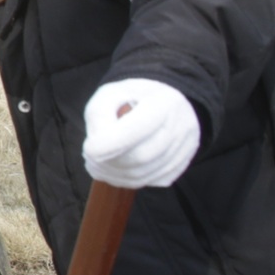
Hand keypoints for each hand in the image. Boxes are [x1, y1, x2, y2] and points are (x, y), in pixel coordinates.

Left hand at [82, 78, 199, 188]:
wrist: (164, 102)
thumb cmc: (131, 97)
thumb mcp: (109, 94)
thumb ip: (99, 116)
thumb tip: (96, 149)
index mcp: (164, 102)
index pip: (137, 129)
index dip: (109, 145)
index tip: (88, 149)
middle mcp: (181, 126)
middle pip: (141, 157)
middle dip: (108, 163)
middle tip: (89, 157)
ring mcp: (186, 147)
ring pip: (145, 174)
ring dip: (113, 174)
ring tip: (97, 164)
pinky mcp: (182, 164)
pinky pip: (150, 181)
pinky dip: (126, 180)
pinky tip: (113, 169)